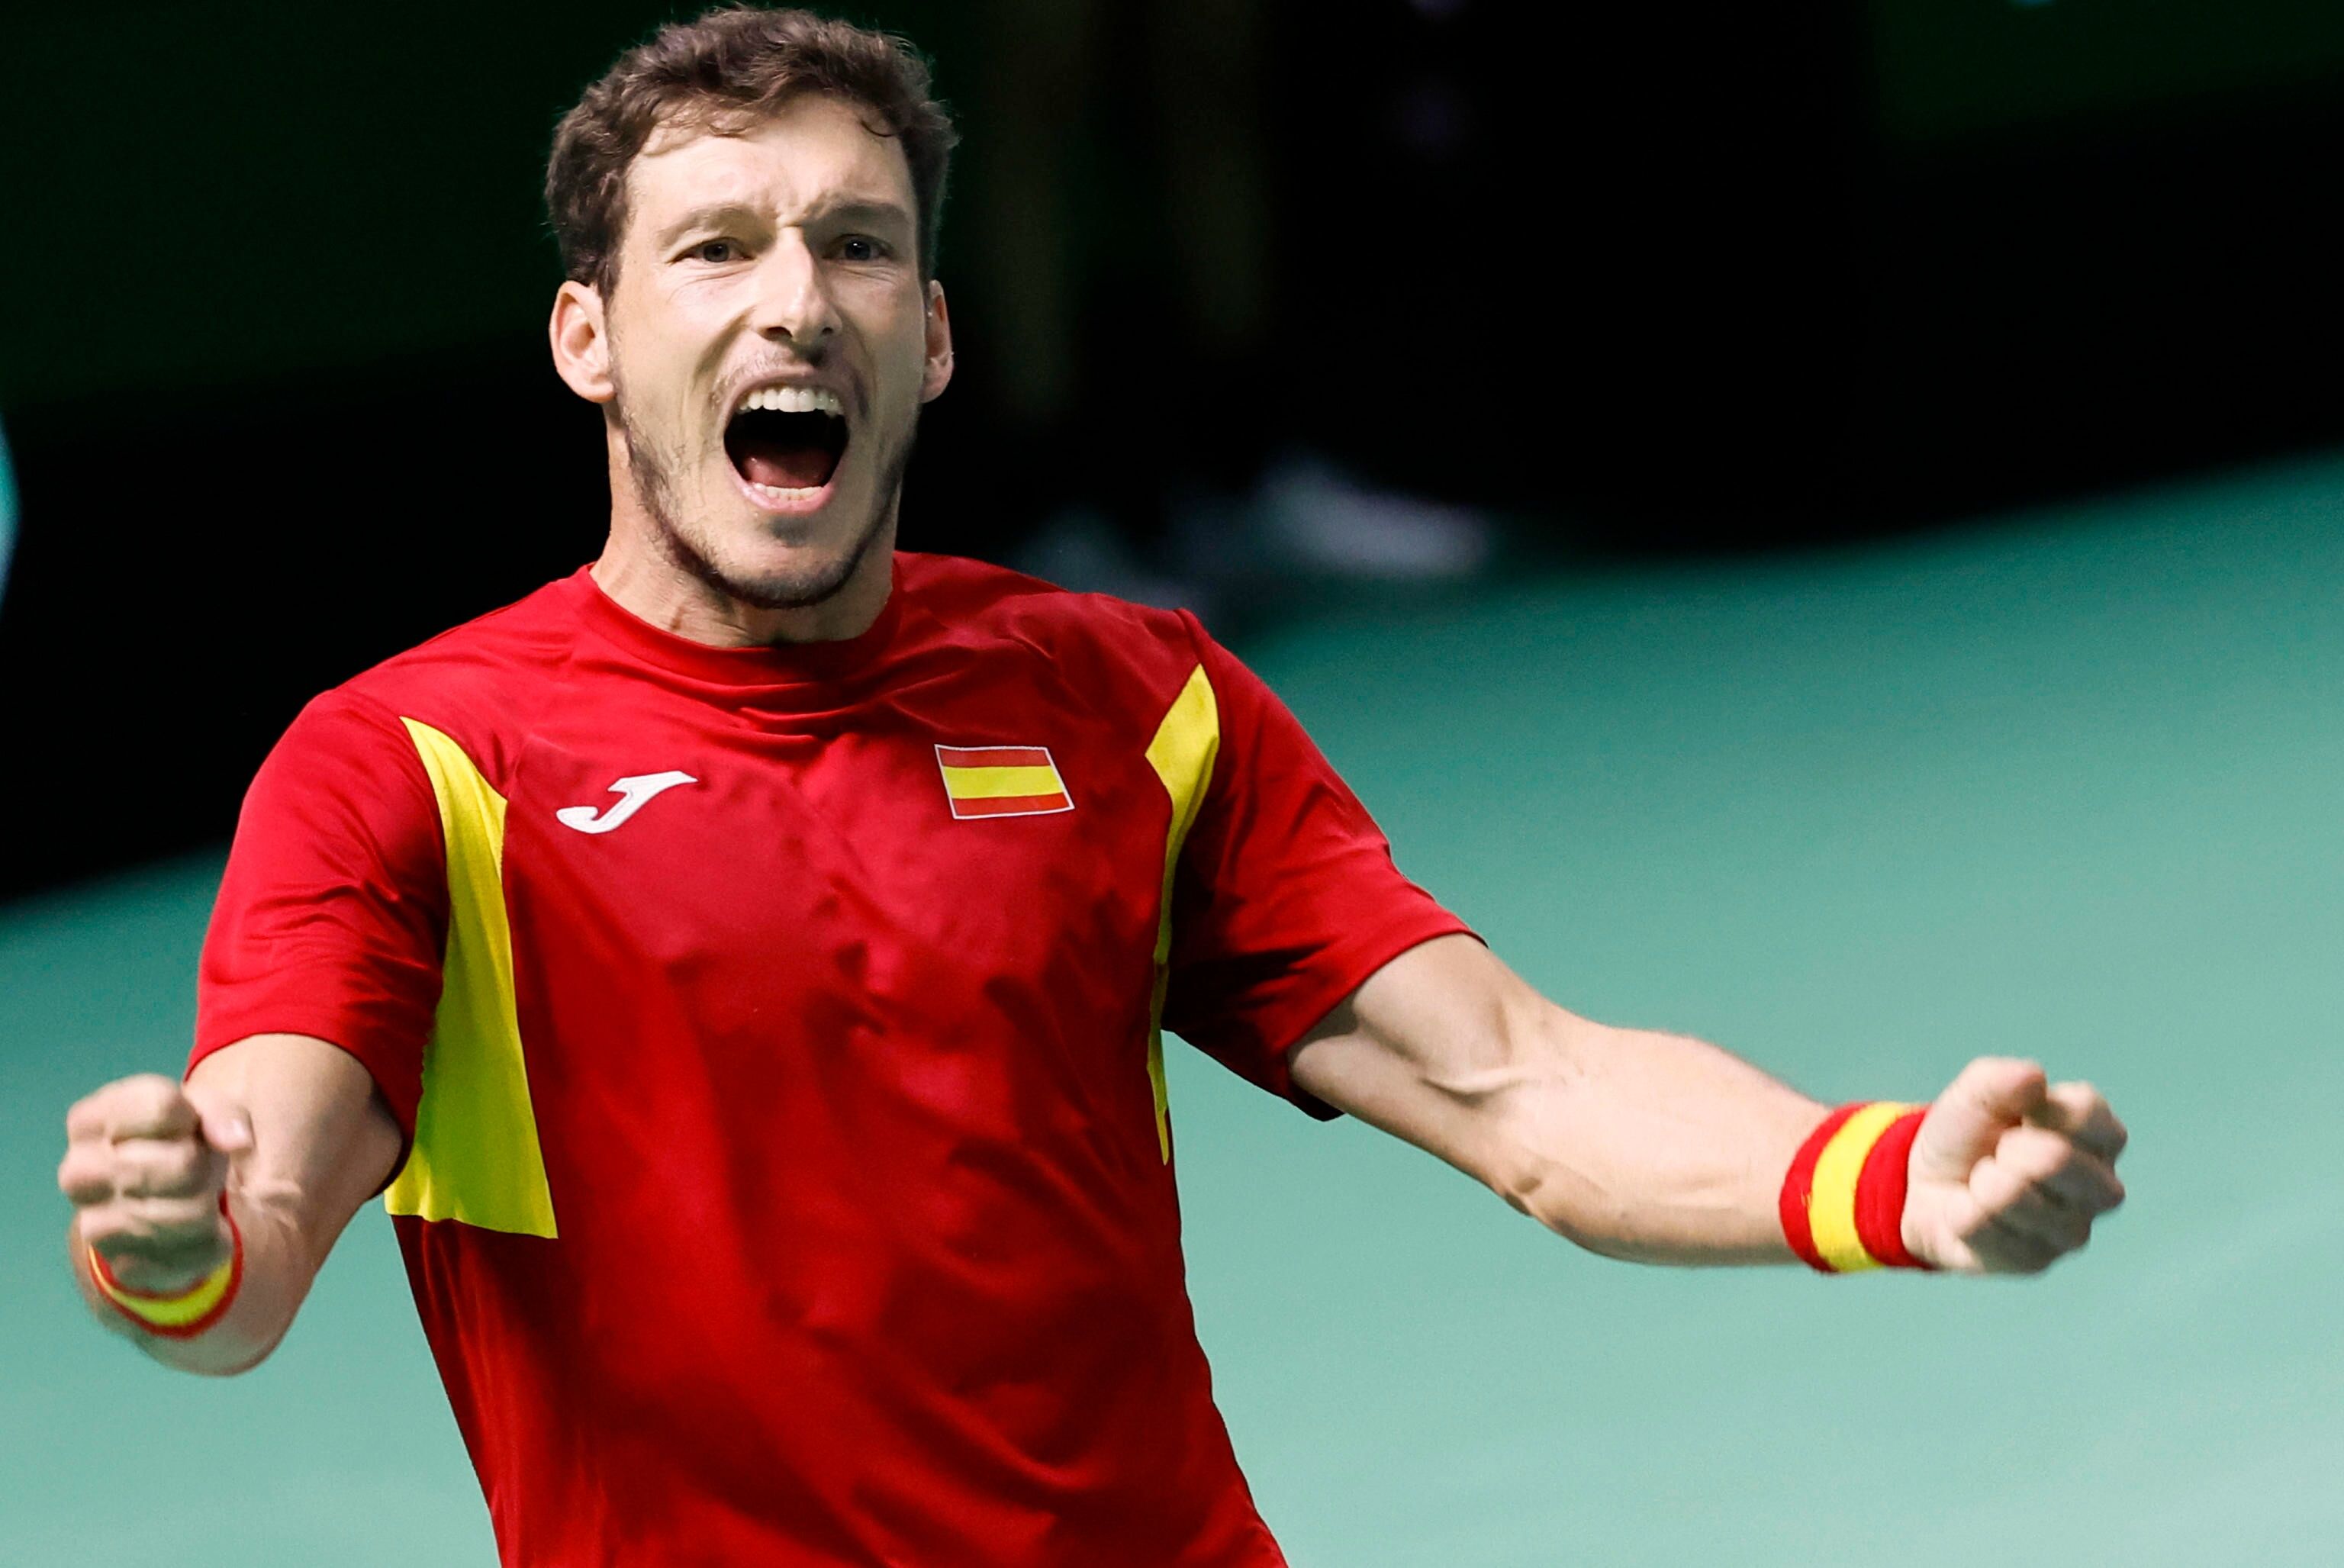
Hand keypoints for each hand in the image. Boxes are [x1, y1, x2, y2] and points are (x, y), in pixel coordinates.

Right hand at [59, 1074, 252, 1294]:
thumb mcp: (199, 1111)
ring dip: (209, 1201)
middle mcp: (79, 1174)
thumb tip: (238, 1141)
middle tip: (193, 1165)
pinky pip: (197, 1251)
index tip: (184, 1124)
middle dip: (205, 1163)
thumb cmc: (173, 1142)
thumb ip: (221, 1113)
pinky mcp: (123, 1266)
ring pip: (193, 1211)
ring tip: (192, 1195)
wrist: (153, 1204)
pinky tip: (191, 1230)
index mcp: (89, 1121)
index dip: (192, 1115)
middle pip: (184, 1163)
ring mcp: (95, 1225)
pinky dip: (211, 1239)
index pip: (162, 1105)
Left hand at [1899, 1057, 2126, 1274]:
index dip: (2036, 1108)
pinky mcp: (2036, 1261)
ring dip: (1981, 1181)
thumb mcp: (1974, 1094)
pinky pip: (1981, 1228)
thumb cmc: (1970, 1135)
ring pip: (2014, 1196)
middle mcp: (2100, 1187)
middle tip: (1998, 1152)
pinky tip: (1969, 1211)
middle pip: (2056, 1159)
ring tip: (1983, 1181)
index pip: (2086, 1112)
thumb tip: (2034, 1078)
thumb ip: (2000, 1078)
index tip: (2019, 1116)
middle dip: (2007, 1148)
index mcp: (2099, 1136)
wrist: (1927, 1187)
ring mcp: (2072, 1230)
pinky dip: (1961, 1212)